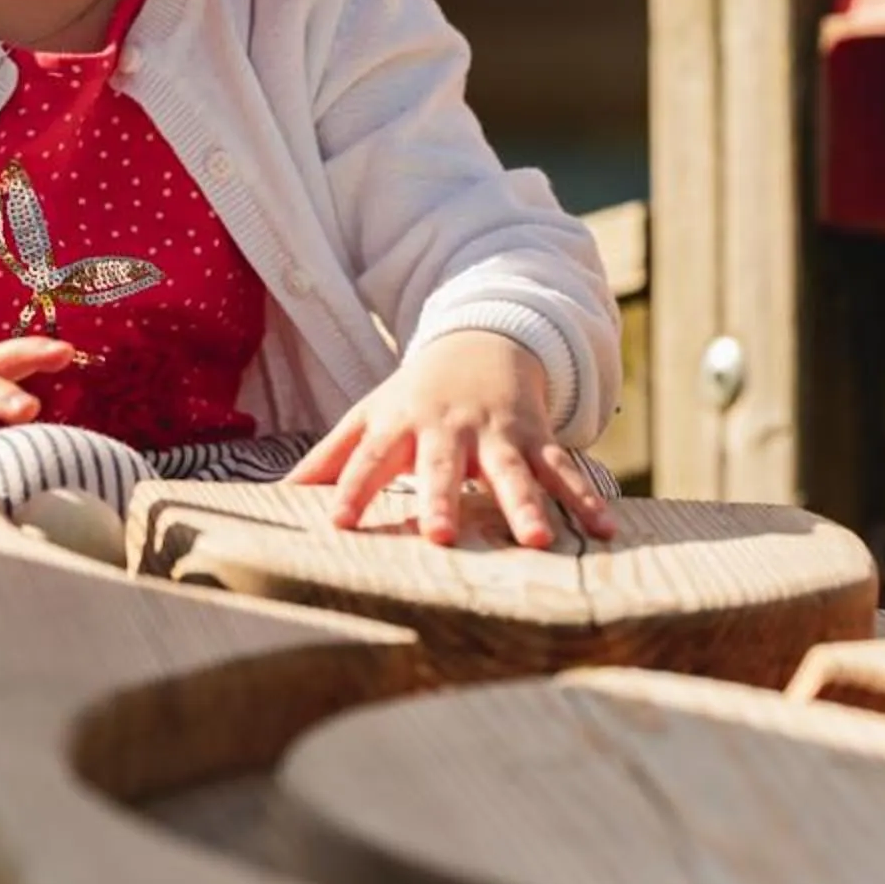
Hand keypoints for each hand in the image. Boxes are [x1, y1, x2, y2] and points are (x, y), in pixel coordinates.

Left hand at [283, 330, 616, 548]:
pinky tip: (606, 531)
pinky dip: (587, 499)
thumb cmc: (417, 395)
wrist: (484, 341)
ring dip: (528, 504)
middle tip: (440, 536)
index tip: (338, 522)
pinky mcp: (538, 439)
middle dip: (442, 498)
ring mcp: (500, 434)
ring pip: (515, 471)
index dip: (354, 488)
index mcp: (403, 424)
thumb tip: (278, 495)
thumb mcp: (371, 415)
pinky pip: (565, 470)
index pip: (372, 459)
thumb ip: (332, 458)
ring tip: (540, 541)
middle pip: (445, 466)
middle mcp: (452, 429)